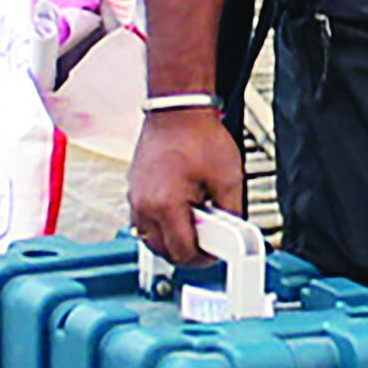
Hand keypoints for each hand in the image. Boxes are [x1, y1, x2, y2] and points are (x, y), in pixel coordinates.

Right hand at [128, 107, 245, 266]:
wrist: (177, 109)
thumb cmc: (198, 135)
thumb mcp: (228, 178)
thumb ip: (232, 212)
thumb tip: (233, 234)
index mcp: (165, 205)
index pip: (182, 252)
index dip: (203, 258)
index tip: (215, 252)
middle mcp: (144, 205)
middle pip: (163, 252)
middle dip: (188, 251)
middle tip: (208, 239)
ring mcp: (135, 198)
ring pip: (151, 239)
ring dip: (173, 239)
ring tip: (195, 221)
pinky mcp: (134, 190)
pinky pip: (145, 222)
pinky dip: (162, 224)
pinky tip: (181, 211)